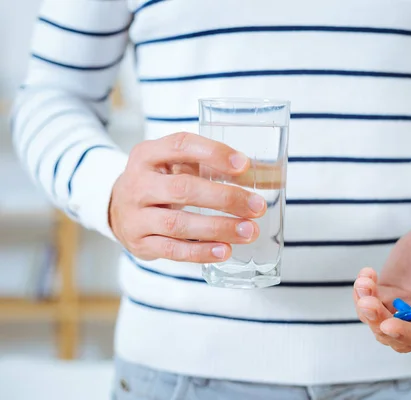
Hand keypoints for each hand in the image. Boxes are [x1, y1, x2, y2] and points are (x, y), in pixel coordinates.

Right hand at [109, 132, 265, 262]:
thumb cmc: (159, 182)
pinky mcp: (140, 243)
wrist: (116, 209)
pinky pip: (173, 250)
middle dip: (225, 197)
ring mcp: (135, 216)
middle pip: (183, 188)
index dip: (214, 154)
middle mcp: (138, 183)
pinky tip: (225, 251)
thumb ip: (211, 166)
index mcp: (148, 154)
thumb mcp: (175, 165)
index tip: (244, 165)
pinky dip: (201, 252)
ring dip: (218, 228)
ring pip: (178, 223)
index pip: (181, 146)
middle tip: (257, 206)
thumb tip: (264, 175)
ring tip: (249, 231)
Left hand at [353, 215, 410, 352]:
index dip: (408, 335)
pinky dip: (363, 294)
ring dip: (368, 309)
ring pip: (382, 323)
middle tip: (367, 302)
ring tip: (363, 283)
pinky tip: (365, 275)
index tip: (388, 325)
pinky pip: (373, 303)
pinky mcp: (392, 294)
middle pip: (400, 337)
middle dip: (380, 322)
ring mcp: (408, 307)